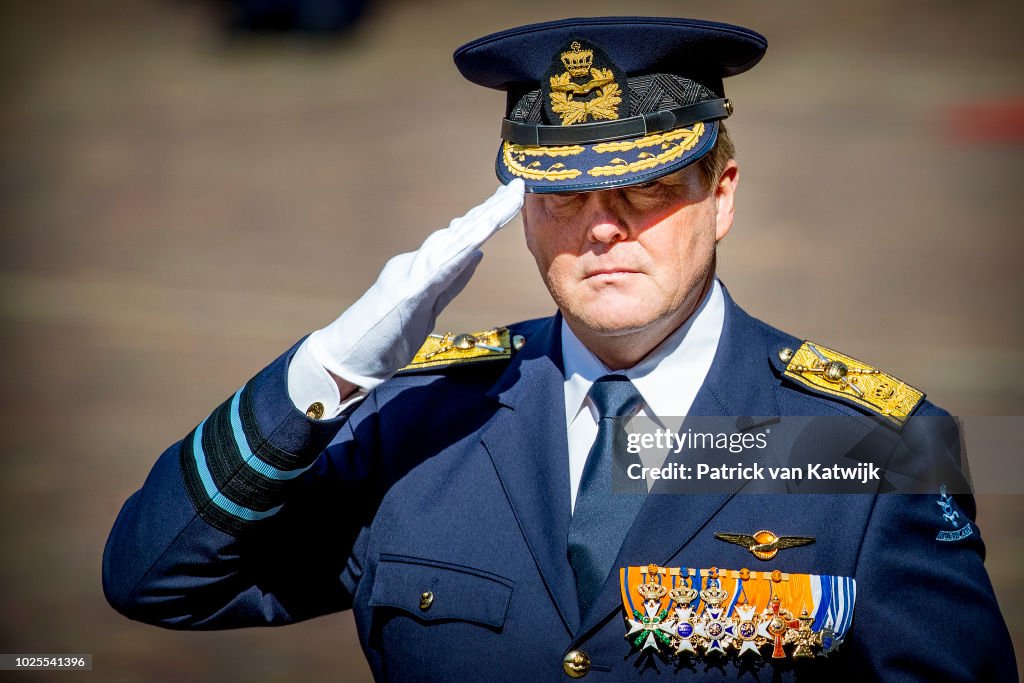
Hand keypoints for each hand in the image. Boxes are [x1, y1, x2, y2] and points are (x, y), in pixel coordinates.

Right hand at [306, 179, 524, 391]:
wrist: (352, 352)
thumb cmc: (388, 333)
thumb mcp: (431, 304)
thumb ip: (454, 280)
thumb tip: (478, 255)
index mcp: (428, 267)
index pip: (465, 237)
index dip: (488, 217)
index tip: (511, 198)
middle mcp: (421, 262)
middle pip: (464, 232)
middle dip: (492, 209)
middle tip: (517, 187)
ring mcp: (414, 274)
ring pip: (454, 242)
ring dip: (481, 221)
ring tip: (505, 201)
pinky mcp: (411, 291)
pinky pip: (440, 268)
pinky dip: (460, 251)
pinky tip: (480, 238)